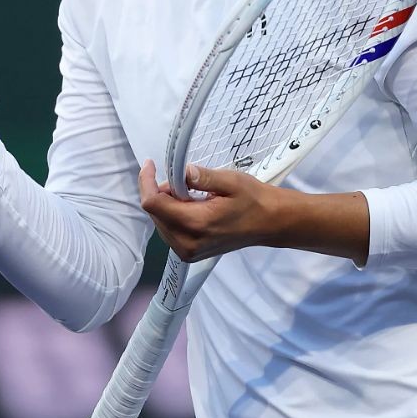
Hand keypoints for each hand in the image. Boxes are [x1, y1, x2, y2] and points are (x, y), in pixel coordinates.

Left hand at [139, 161, 369, 264]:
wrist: (270, 223)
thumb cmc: (253, 199)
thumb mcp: (230, 181)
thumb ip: (202, 177)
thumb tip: (181, 172)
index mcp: (196, 224)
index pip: (153, 204)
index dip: (146, 181)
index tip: (151, 164)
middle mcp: (187, 243)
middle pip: (154, 212)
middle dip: (161, 191)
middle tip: (183, 180)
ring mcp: (187, 252)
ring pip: (159, 221)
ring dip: (167, 203)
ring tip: (192, 194)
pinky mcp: (189, 254)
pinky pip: (168, 230)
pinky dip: (173, 214)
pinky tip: (191, 206)